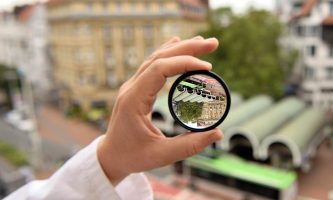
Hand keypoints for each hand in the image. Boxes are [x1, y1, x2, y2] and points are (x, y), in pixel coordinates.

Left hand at [97, 36, 222, 184]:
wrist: (109, 157)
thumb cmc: (132, 157)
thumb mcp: (162, 155)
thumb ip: (190, 145)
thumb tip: (219, 134)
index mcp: (134, 100)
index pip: (159, 69)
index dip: (184, 63)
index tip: (208, 67)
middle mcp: (131, 88)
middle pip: (160, 57)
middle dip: (187, 48)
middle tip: (213, 44)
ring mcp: (132, 86)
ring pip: (156, 58)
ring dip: (179, 48)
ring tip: (202, 42)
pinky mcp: (137, 89)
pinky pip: (152, 65)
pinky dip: (167, 53)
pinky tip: (177, 44)